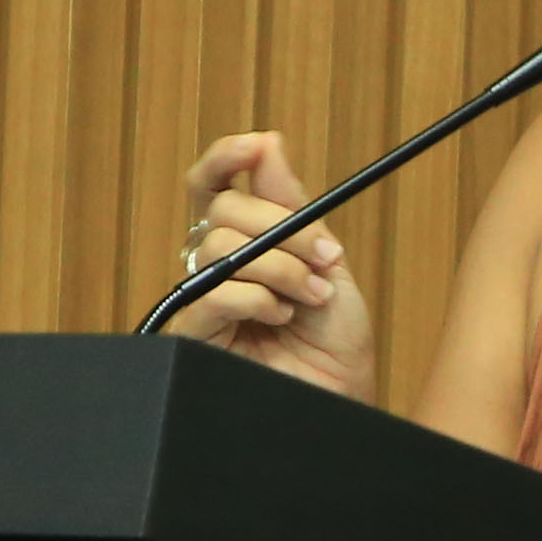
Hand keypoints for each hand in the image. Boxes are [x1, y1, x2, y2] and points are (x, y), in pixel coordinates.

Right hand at [164, 132, 374, 401]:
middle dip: (281, 226)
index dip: (224, 159)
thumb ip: (292, 206)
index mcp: (246, 241)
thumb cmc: (336, 339)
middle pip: (222, 211)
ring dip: (279, 268)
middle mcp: (218, 266)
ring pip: (220, 248)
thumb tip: (267, 145)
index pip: (213, 188)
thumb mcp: (326, 260)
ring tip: (310, 296)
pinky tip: (282, 317)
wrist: (344, 395)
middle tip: (323, 256)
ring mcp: (204, 299)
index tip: (256, 146)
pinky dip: (258, 298)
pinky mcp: (197, 334)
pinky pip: (215, 294)